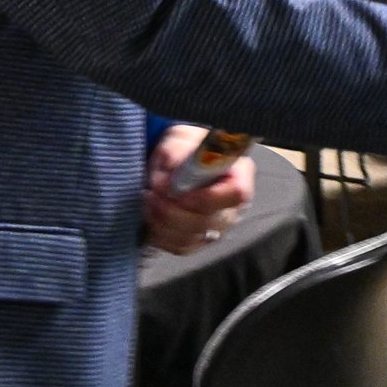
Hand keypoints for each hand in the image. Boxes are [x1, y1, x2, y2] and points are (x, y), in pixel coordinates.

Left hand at [143, 123, 255, 253]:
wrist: (175, 162)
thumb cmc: (184, 149)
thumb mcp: (180, 139)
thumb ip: (176, 154)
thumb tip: (169, 178)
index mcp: (238, 174)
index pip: (236, 193)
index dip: (208, 197)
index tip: (181, 193)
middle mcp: (232, 205)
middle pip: (209, 221)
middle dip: (174, 210)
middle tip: (152, 193)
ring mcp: (216, 226)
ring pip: (191, 237)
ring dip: (162, 221)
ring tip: (148, 200)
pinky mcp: (198, 241)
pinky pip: (179, 247)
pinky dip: (160, 233)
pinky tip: (151, 214)